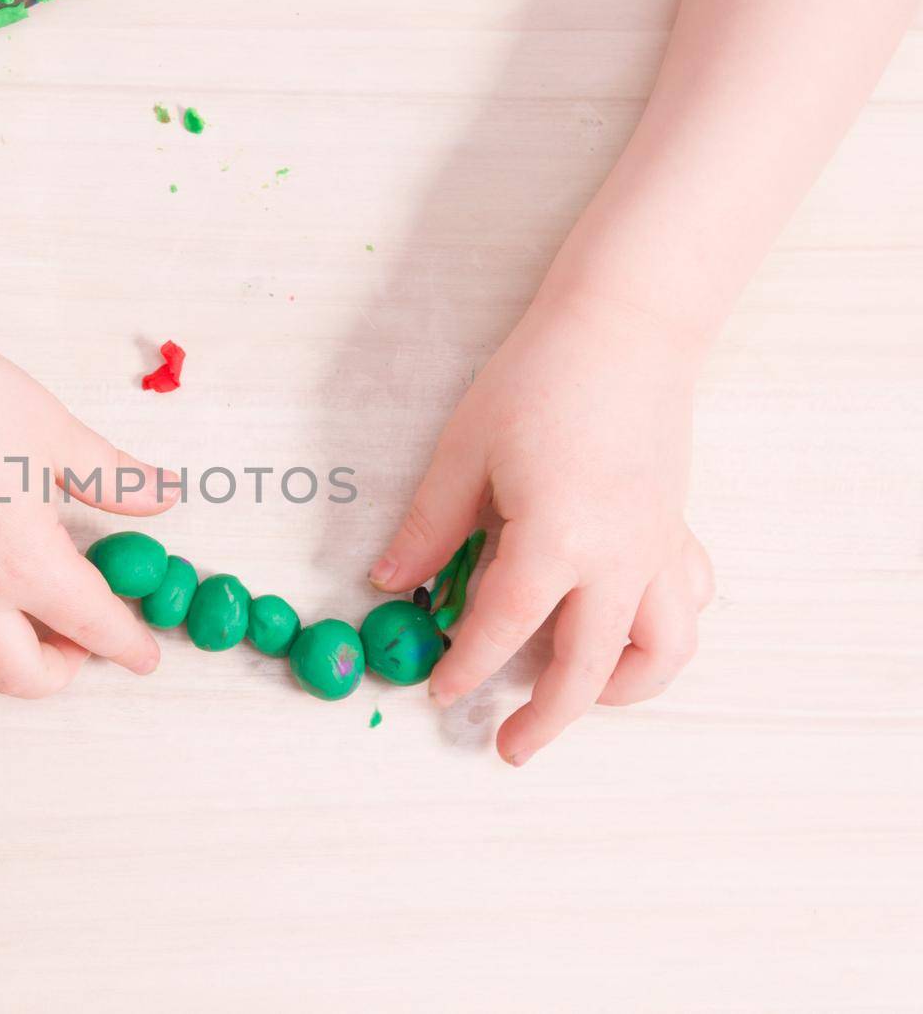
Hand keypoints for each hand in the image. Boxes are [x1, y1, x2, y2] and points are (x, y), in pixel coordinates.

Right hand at [0, 318, 175, 697]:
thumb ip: (113, 478)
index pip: (92, 626)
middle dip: (58, 671)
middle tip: (74, 638)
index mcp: (24, 562)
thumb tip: (163, 495)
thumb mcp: (54, 433)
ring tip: (13, 607)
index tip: (142, 657)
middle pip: (18, 678)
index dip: (127, 647)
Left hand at [370, 292, 714, 763]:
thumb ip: (429, 527)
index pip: (504, 627)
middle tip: (507, 746)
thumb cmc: (537, 381)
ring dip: (618, 689)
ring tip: (575, 699)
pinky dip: (661, 634)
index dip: (466, 667)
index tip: (438, 693)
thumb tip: (388, 583)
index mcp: (556, 538)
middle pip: (585, 667)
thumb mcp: (464, 452)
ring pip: (660, 652)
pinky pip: (686, 604)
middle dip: (544, 717)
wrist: (624, 328)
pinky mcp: (676, 530)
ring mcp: (658, 548)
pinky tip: (622, 631)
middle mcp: (619, 558)